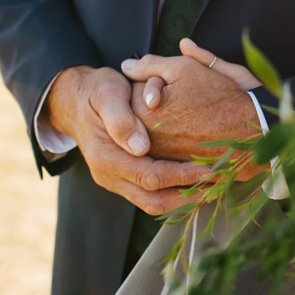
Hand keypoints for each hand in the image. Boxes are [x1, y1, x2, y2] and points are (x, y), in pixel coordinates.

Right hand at [46, 66, 212, 214]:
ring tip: (212, 188)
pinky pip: (149, 195)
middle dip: (188, 195)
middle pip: (154, 200)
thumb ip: (122, 119)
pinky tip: (195, 183)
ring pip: (153, 203)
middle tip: (219, 184)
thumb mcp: (107, 94)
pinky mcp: (122, 179)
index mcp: (106, 157)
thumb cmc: (96, 92)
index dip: (182, 176)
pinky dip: (173, 192)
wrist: (75, 100)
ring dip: (183, 199)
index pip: (150, 177)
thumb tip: (140, 147)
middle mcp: (108, 175)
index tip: (209, 168)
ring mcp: (114, 181)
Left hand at [120, 46, 263, 172]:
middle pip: (141, 110)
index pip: (134, 88)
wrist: (253, 132)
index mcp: (143, 111)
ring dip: (168, 119)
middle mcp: (146, 138)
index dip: (157, 80)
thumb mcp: (185, 67)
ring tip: (196, 115)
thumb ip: (152, 64)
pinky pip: (167, 146)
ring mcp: (159, 155)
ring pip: (154, 127)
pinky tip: (197, 131)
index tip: (179, 84)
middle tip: (188, 99)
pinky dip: (178, 137)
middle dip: (158, 100)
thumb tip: (127, 64)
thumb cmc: (221, 96)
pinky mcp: (175, 166)